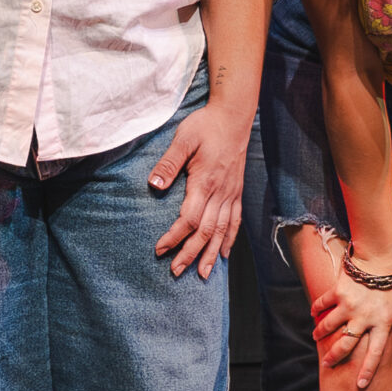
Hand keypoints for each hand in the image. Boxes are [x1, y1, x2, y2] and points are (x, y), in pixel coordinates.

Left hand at [150, 101, 250, 279]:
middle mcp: (221, 192)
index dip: (174, 237)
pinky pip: (235, 221)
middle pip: (206, 231)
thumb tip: (154, 185)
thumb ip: (169, 163)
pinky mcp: (237, 191)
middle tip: (176, 272)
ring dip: (211, 254)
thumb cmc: (205, 125)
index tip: (159, 249)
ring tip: (202, 274)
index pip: (189, 218)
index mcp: (205, 181)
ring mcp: (231, 193)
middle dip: (191, 253)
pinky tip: (224, 254)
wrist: (234, 116)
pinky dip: (229, 240)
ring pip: (222, 231)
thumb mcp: (183, 138)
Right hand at [312, 265, 391, 390]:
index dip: (367, 371)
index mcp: (382, 323)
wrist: (382, 255)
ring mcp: (348, 305)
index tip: (360, 385)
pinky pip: (323, 303)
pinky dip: (316, 309)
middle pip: (346, 345)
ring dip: (320, 334)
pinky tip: (313, 313)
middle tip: (327, 364)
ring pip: (329, 326)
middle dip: (334, 357)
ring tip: (315, 338)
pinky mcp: (338, 291)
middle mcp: (364, 318)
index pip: (375, 353)